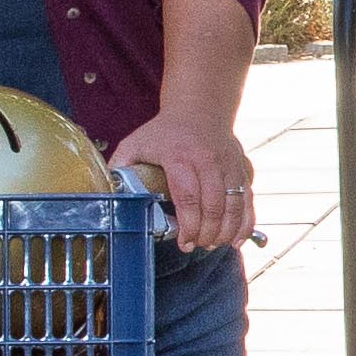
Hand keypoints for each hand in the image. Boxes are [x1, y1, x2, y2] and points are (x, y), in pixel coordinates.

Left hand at [115, 107, 254, 251]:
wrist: (199, 109)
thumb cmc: (163, 133)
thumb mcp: (136, 143)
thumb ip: (121, 168)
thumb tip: (107, 195)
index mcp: (180, 155)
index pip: (188, 196)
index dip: (188, 224)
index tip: (184, 242)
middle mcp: (208, 160)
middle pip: (213, 204)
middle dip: (207, 232)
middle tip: (197, 245)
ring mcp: (228, 164)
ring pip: (234, 204)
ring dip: (225, 231)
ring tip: (213, 244)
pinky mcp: (241, 169)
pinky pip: (248, 200)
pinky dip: (245, 223)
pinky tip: (236, 239)